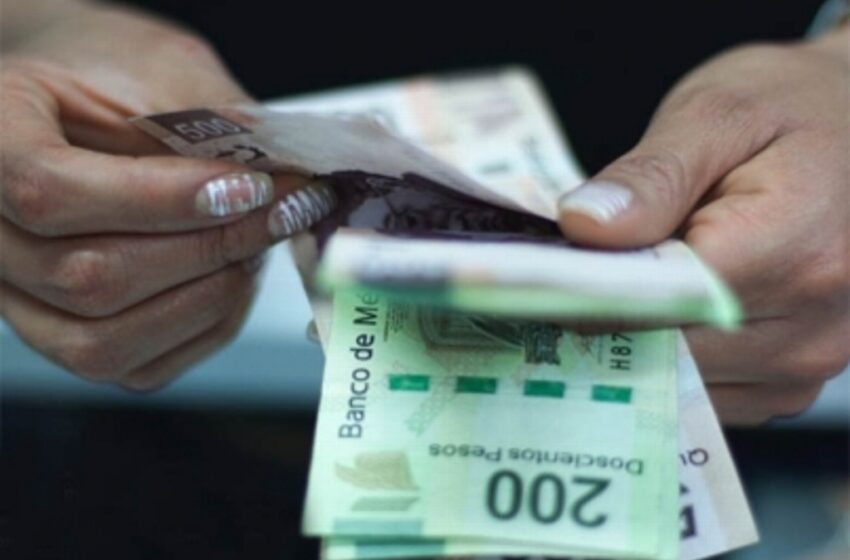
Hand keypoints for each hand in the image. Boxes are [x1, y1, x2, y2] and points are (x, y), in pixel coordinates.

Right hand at [0, 3, 334, 388]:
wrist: (86, 106)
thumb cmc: (117, 78)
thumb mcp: (164, 72)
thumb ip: (214, 128)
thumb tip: (287, 183)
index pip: (50, 190)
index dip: (161, 199)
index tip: (245, 186)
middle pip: (87, 278)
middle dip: (207, 249)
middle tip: (276, 211)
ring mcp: (20, 299)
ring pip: (105, 341)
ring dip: (209, 295)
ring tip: (256, 241)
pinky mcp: (67, 341)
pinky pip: (135, 367)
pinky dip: (204, 326)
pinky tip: (235, 275)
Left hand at [557, 28, 849, 424]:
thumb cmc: (791, 111)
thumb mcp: (717, 114)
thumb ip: (651, 178)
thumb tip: (584, 231)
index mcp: (794, 250)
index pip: (662, 307)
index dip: (589, 300)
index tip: (535, 286)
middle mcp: (811, 325)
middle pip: (667, 356)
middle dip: (606, 323)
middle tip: (565, 281)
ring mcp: (807, 364)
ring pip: (682, 386)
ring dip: (637, 344)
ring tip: (624, 285)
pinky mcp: (791, 379)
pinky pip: (707, 394)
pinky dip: (671, 360)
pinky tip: (660, 312)